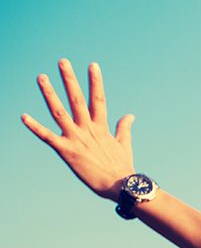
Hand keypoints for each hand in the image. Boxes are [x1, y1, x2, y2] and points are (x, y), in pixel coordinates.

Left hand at [20, 59, 135, 201]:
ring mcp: (76, 139)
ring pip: (60, 112)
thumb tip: (130, 115)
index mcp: (101, 127)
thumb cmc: (122, 167)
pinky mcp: (66, 151)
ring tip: (41, 77)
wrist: (121, 186)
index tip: (92, 65)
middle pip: (77, 99)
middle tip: (63, 61)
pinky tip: (23, 116)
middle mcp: (87, 129)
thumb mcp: (124, 144)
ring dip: (49, 94)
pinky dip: (35, 127)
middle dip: (70, 79)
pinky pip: (47, 137)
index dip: (95, 81)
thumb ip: (124, 128)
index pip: (98, 99)